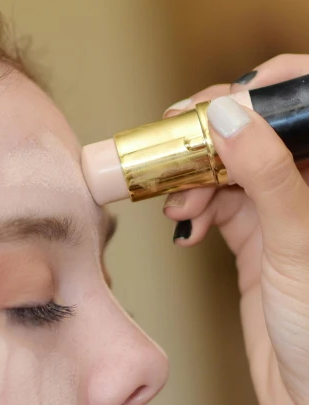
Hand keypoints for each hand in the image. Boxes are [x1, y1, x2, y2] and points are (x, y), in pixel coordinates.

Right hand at [163, 55, 308, 404]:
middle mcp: (307, 193)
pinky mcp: (255, 249)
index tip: (213, 106)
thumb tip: (231, 115)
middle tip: (169, 147)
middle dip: (210, 138)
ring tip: (176, 202)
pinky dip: (194, 209)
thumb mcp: (296, 244)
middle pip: (255, 137)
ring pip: (230, 172)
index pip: (300, 107)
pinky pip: (218, 210)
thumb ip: (266, 176)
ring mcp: (280, 220)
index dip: (259, 94)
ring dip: (195, 178)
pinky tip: (182, 223)